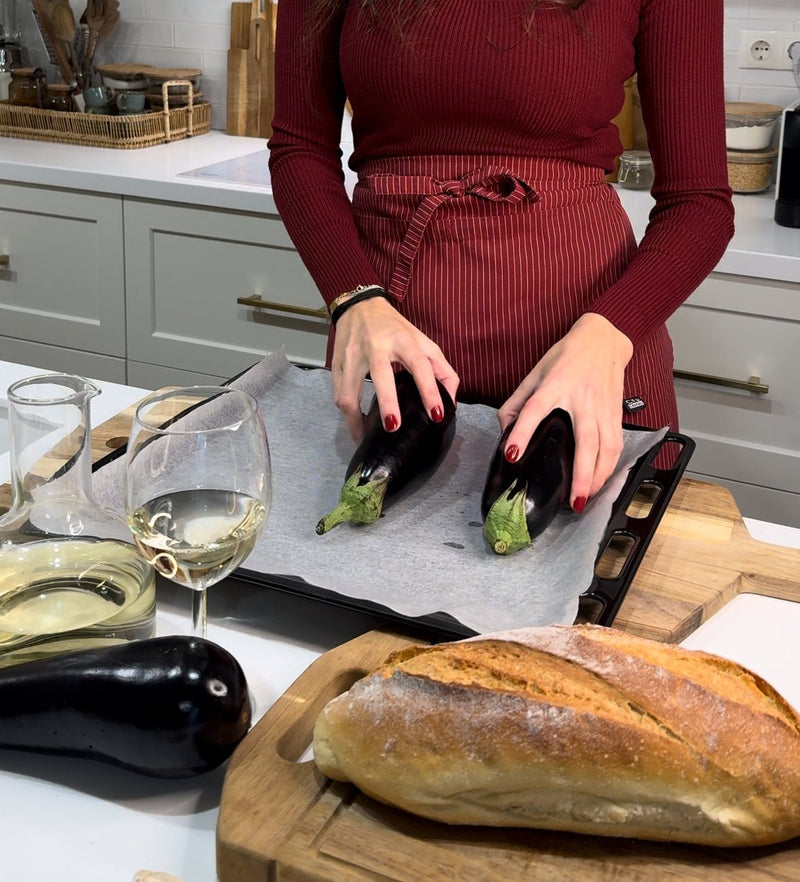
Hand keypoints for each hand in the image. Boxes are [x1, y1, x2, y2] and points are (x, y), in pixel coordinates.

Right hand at [331, 297, 459, 439]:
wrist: (359, 305)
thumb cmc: (395, 328)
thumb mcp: (423, 342)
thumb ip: (442, 369)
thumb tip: (452, 402)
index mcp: (404, 340)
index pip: (420, 365)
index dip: (430, 390)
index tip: (436, 415)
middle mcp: (377, 347)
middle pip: (381, 375)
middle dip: (387, 402)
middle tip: (394, 427)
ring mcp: (353, 355)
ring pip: (349, 391)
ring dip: (355, 418)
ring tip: (365, 438)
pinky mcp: (337, 363)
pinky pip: (339, 394)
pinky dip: (347, 414)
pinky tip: (356, 426)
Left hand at [497, 313, 633, 510]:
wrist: (603, 340)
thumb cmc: (566, 356)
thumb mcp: (535, 372)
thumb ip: (517, 401)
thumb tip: (503, 428)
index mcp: (555, 385)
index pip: (535, 409)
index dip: (522, 432)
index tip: (513, 455)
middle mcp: (582, 398)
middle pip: (585, 441)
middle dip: (581, 473)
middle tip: (571, 501)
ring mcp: (603, 407)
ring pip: (607, 447)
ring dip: (598, 477)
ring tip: (585, 499)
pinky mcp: (616, 412)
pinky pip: (616, 445)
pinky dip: (610, 467)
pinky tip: (600, 483)